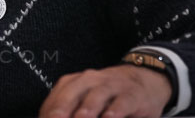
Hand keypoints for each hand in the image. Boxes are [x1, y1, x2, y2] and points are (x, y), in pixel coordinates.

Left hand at [38, 64, 171, 117]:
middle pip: (73, 91)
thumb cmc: (108, 97)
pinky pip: (123, 101)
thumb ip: (69, 111)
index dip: (49, 112)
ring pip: (97, 94)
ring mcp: (112, 85)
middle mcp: (91, 80)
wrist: (144, 80)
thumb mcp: (86, 101)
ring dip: (88, 108)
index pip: (57, 97)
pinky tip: (110, 117)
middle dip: (62, 108)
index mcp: (75, 83)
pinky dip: (116, 110)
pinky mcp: (133, 94)